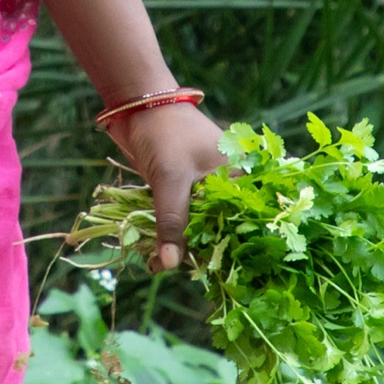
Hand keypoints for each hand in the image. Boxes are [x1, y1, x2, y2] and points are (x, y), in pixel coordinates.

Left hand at [112, 101, 228, 271]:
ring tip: (161, 267)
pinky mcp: (181, 192)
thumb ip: (172, 221)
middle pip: (221, 231)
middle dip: (204, 255)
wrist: (136, 105)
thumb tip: (169, 265)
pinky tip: (154, 255)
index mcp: (239, 178)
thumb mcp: (171, 178)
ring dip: (182, 247)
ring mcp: (202, 190)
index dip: (237, 250)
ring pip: (197, 229)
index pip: (246, 223)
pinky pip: (179, 221)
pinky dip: (168, 236)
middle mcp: (226, 187)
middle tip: (187, 277)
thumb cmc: (165, 132)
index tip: (225, 278)